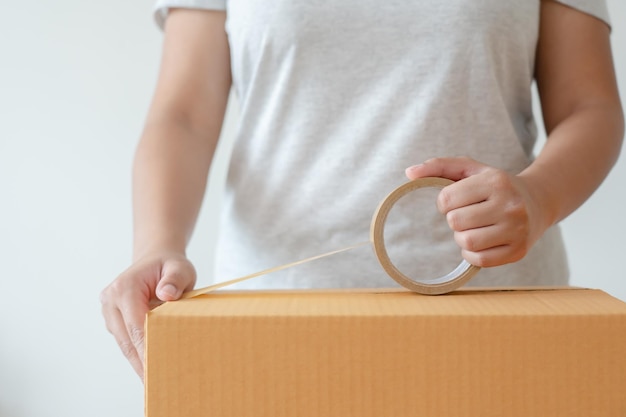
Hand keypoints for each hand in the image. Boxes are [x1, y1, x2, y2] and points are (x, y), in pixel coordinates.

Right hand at [100, 252, 195, 378]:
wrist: (155, 260)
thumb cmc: (168, 265)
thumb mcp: (179, 267)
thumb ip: (175, 279)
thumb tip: (167, 295)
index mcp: (124, 288)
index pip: (136, 324)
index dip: (147, 348)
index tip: (157, 367)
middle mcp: (111, 301)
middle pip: (127, 339)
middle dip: (142, 361)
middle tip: (157, 382)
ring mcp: (109, 312)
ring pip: (125, 344)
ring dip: (139, 361)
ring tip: (154, 380)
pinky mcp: (113, 320)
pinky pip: (126, 340)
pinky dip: (137, 354)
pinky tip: (149, 367)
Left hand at [405, 157, 551, 266]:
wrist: (538, 201)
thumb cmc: (495, 185)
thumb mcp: (470, 169)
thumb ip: (439, 166)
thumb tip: (409, 173)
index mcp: (496, 182)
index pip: (447, 198)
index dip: (444, 202)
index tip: (455, 201)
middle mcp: (510, 205)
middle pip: (456, 222)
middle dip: (454, 219)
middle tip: (467, 215)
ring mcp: (517, 230)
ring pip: (467, 242)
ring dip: (462, 237)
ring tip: (473, 227)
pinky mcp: (518, 251)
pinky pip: (480, 260)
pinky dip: (472, 253)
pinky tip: (480, 242)